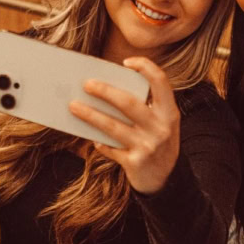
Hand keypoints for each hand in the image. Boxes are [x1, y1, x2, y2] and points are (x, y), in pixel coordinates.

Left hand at [68, 57, 179, 193]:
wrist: (167, 181)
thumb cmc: (158, 143)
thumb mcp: (161, 124)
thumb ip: (145, 108)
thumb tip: (107, 91)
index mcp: (169, 113)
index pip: (160, 82)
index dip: (145, 67)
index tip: (126, 62)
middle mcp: (161, 128)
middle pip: (128, 103)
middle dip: (105, 91)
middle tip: (87, 84)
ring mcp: (148, 146)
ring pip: (112, 126)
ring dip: (90, 115)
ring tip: (74, 106)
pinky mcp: (134, 163)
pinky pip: (109, 148)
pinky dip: (99, 142)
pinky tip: (92, 138)